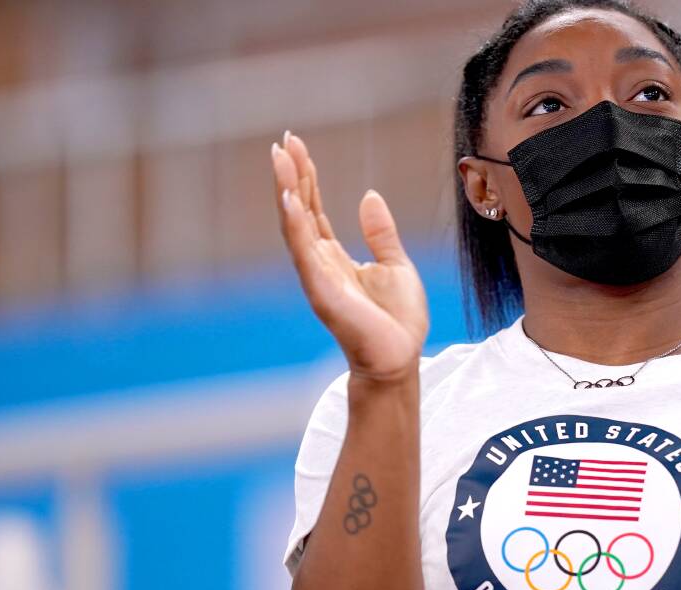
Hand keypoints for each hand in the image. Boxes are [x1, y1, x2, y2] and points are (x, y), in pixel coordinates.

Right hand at [272, 132, 428, 382]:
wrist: (400, 357)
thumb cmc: (399, 320)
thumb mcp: (395, 264)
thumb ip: (381, 233)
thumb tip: (369, 196)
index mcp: (335, 257)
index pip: (314, 209)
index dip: (306, 178)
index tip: (296, 145)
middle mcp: (319, 263)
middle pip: (299, 210)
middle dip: (291, 175)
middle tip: (283, 141)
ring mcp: (317, 276)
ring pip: (295, 225)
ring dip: (286, 191)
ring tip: (280, 158)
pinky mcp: (322, 290)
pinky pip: (304, 252)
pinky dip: (295, 224)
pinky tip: (289, 198)